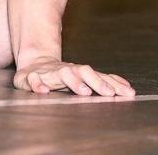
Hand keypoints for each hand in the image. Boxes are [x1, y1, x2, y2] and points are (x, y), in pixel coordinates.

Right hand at [14, 57, 135, 96]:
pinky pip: (32, 79)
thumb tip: (128, 88)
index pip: (98, 75)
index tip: (125, 93)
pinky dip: (37, 84)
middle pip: (83, 72)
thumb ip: (104, 81)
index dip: (111, 84)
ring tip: (84, 92)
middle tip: (109, 93)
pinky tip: (44, 91)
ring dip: (73, 82)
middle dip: (97, 82)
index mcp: (79, 72)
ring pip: (62, 74)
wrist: (34, 65)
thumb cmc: (62, 75)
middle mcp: (66, 70)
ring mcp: (48, 73)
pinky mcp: (29, 77)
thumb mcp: (83, 78)